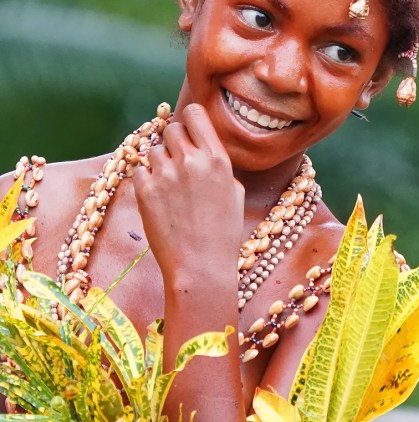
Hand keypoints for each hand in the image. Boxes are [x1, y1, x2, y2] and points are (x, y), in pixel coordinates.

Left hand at [132, 104, 244, 284]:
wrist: (200, 265)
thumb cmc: (223, 233)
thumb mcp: (234, 192)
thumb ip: (217, 164)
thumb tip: (201, 147)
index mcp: (218, 159)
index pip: (195, 114)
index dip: (190, 120)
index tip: (190, 130)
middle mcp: (191, 161)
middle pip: (172, 129)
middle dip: (175, 143)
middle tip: (179, 164)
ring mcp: (166, 174)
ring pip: (155, 150)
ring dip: (161, 163)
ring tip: (171, 188)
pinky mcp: (144, 189)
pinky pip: (139, 170)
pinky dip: (147, 180)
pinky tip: (160, 199)